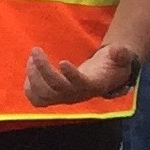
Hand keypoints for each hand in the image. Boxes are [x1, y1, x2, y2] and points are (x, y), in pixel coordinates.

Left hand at [23, 42, 140, 106]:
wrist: (100, 81)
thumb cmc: (110, 68)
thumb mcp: (120, 59)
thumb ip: (121, 54)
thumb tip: (118, 49)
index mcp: (91, 85)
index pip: (79, 83)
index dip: (71, 75)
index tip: (62, 61)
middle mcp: (75, 95)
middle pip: (55, 87)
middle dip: (43, 68)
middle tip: (35, 50)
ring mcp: (62, 99)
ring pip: (42, 94)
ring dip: (33, 75)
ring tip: (32, 57)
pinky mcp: (53, 99)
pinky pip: (36, 100)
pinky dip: (29, 87)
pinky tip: (30, 70)